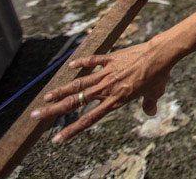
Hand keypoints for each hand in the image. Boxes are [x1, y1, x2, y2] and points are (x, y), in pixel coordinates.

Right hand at [29, 41, 173, 143]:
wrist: (159, 55)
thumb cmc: (158, 76)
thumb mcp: (155, 94)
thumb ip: (149, 104)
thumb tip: (151, 112)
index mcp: (115, 100)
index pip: (88, 119)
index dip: (71, 130)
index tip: (56, 140)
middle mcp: (106, 88)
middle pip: (75, 102)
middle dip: (53, 110)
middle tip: (35, 116)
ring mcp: (107, 73)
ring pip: (78, 83)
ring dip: (61, 90)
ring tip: (45, 96)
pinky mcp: (110, 58)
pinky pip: (93, 60)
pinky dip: (81, 62)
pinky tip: (70, 66)